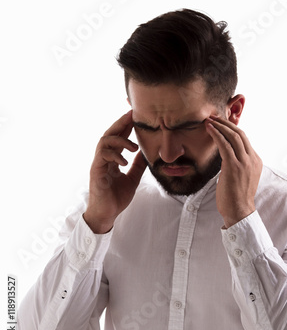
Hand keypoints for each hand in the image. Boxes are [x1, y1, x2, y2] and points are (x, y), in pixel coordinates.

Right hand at [84, 111, 146, 232]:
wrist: (107, 214)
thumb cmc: (116, 197)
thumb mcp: (133, 178)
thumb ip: (138, 164)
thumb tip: (147, 151)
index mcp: (112, 158)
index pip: (119, 136)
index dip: (126, 124)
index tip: (136, 115)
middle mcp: (104, 157)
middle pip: (110, 133)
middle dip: (121, 122)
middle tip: (132, 115)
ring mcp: (99, 163)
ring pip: (104, 141)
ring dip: (120, 140)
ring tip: (133, 146)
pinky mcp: (96, 171)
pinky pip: (102, 156)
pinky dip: (114, 155)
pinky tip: (125, 161)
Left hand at [206, 115, 261, 227]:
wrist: (239, 211)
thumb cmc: (237, 197)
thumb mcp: (242, 176)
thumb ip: (239, 164)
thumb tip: (227, 156)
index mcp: (256, 160)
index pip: (244, 139)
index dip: (232, 128)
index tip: (221, 123)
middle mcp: (252, 159)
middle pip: (240, 134)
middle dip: (226, 123)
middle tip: (214, 117)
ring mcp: (244, 162)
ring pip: (233, 136)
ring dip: (220, 126)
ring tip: (209, 120)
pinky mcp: (234, 166)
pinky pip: (225, 145)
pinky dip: (217, 135)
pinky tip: (210, 130)